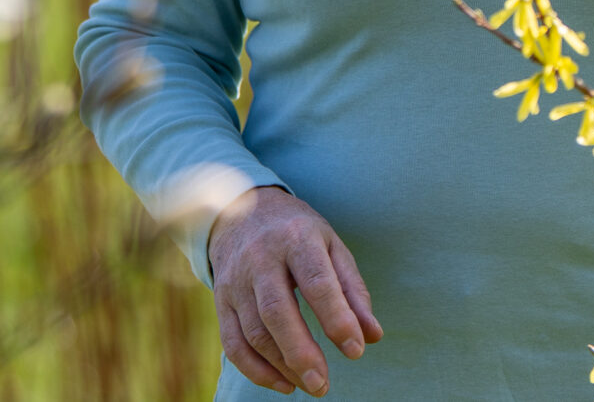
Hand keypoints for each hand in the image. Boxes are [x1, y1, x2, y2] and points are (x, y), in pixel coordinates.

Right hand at [206, 185, 381, 394]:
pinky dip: (256, 370)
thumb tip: (372, 336)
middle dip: (301, 353)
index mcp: (297, 239)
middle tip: (323, 384)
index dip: (337, 319)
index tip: (355, 350)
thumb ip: (353, 291)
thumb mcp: (331, 246)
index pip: (317, 283)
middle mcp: (262, 258)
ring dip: (282, 366)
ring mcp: (237, 280)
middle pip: (277, 312)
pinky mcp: (221, 299)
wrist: (241, 209)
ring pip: (254, 332)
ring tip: (312, 384)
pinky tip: (283, 383)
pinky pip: (233, 343)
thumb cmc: (297, 233)